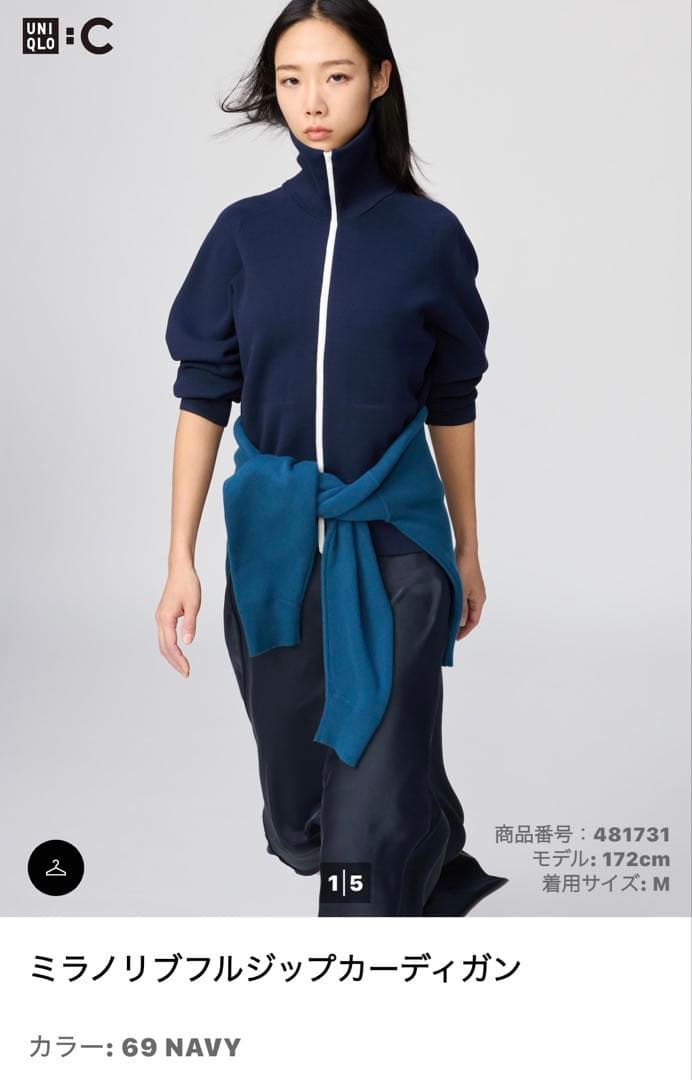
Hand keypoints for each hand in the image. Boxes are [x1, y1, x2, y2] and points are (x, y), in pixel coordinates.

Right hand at [155, 562, 200, 676]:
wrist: (180, 570)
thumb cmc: (188, 584)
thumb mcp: (193, 605)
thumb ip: (190, 624)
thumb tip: (188, 642)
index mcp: (165, 618)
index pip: (171, 646)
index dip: (179, 660)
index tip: (187, 670)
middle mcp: (160, 620)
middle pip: (164, 648)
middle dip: (174, 662)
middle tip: (186, 673)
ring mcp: (160, 618)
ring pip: (163, 643)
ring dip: (172, 656)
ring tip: (183, 667)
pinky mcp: (164, 616)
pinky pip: (165, 636)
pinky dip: (170, 647)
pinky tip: (178, 653)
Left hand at [455, 548, 485, 640]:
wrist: (465, 551)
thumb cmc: (464, 570)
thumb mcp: (461, 591)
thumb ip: (461, 608)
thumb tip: (460, 623)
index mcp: (479, 599)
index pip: (473, 621)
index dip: (465, 631)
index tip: (455, 638)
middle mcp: (478, 596)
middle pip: (470, 615)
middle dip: (461, 625)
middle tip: (449, 632)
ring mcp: (473, 589)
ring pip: (465, 607)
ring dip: (458, 615)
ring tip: (446, 621)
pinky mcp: (467, 583)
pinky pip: (463, 599)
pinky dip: (457, 605)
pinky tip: (447, 606)